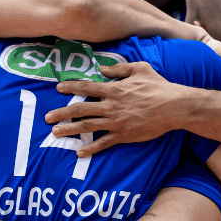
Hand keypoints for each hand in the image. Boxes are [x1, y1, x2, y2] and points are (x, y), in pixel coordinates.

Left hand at [46, 62, 183, 155]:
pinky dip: (91, 148)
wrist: (173, 107)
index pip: (87, 87)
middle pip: (80, 109)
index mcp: (114, 89)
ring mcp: (116, 122)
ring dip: (69, 130)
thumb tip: (102, 68)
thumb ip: (119, 68)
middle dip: (62, 113)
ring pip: (87, 127)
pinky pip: (104, 143)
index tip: (58, 88)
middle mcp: (111, 106)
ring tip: (55, 133)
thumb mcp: (140, 69)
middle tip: (47, 117)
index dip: (71, 87)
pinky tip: (79, 152)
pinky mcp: (124, 135)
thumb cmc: (158, 86)